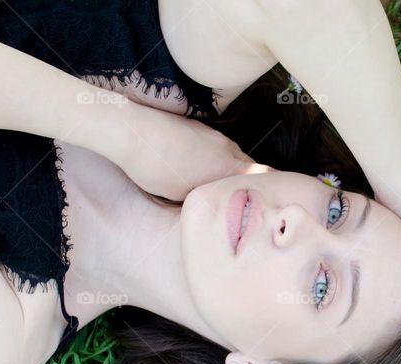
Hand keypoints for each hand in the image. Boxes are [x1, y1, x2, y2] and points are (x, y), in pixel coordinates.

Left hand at [114, 107, 264, 200]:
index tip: (264, 199)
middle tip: (240, 196)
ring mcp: (213, 134)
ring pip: (231, 154)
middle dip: (247, 181)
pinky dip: (212, 156)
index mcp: (228, 167)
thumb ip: (208, 196)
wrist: (132, 132)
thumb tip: (217, 200)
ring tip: (214, 183)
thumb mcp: (184, 195)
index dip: (268, 187)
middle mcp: (227, 148)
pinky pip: (215, 145)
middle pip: (248, 166)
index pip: (264, 176)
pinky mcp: (198, 126)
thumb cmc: (156, 168)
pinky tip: (195, 165)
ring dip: (228, 168)